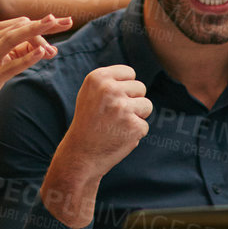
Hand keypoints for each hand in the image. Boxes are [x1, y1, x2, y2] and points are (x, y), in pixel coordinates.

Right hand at [0, 15, 69, 121]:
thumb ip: (23, 49)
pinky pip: (10, 66)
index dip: (43, 25)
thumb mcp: (3, 57)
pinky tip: (41, 53)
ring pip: (11, 41)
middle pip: (18, 29)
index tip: (64, 24)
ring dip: (35, 34)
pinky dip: (26, 58)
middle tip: (65, 21)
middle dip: (43, 24)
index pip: (20, 24)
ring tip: (53, 26)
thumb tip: (50, 49)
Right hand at [43, 64, 151, 227]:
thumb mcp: (91, 94)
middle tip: (113, 116)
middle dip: (132, 101)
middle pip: (140, 88)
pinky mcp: (134, 126)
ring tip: (116, 125)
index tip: (110, 101)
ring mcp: (123, 108)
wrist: (80, 155)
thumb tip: (133, 76)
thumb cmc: (88, 123)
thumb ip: (110, 81)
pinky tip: (118, 137)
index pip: (129, 73)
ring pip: (147, 105)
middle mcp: (110, 90)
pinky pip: (145, 125)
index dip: (123, 88)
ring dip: (137, 116)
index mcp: (98, 78)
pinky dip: (135, 133)